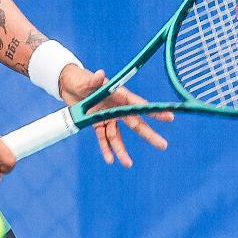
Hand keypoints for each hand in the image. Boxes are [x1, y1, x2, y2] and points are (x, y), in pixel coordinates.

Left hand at [59, 65, 173, 167]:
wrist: (68, 85)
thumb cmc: (81, 79)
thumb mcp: (87, 80)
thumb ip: (95, 80)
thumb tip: (101, 74)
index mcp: (120, 96)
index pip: (139, 105)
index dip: (154, 112)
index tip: (169, 117)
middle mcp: (116, 108)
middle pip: (135, 124)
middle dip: (149, 135)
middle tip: (163, 145)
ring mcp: (107, 117)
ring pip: (117, 136)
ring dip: (122, 150)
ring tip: (128, 164)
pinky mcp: (97, 124)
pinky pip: (103, 138)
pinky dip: (105, 149)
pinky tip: (110, 160)